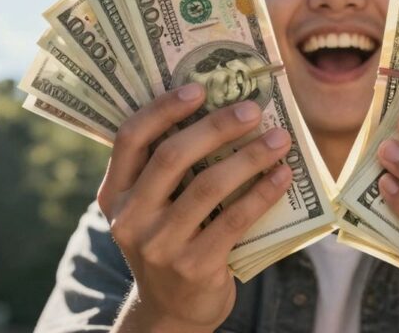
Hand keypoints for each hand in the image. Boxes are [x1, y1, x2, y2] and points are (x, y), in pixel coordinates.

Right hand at [96, 83, 292, 332]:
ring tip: (279, 140)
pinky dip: (261, 193)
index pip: (129, 138)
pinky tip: (282, 176)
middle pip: (172, 157)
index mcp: (116, 194)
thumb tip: (221, 108)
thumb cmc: (170, 239)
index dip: (163, 109)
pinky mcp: (194, 266)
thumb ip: (168, 168)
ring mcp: (160, 245)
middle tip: (252, 109)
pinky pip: (233, 220)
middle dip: (216, 127)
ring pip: (207, 187)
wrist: (172, 310)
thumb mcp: (151, 207)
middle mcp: (130, 219)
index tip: (199, 89)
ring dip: (248, 157)